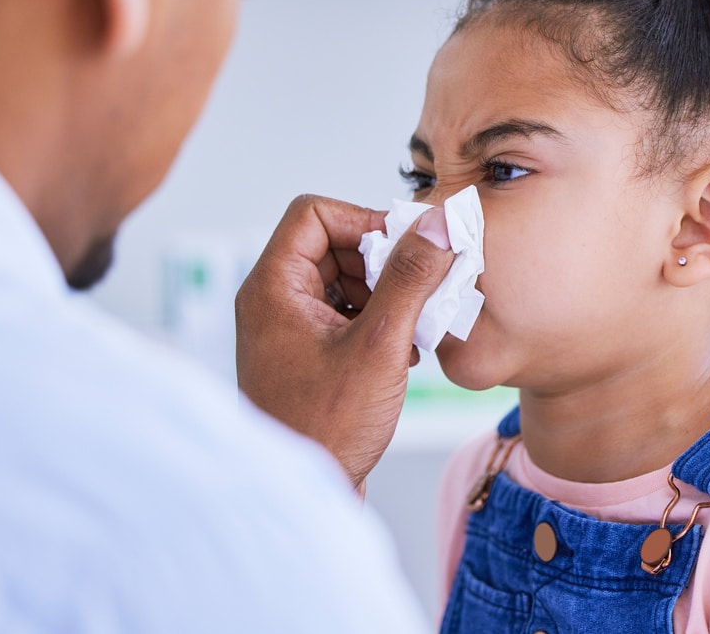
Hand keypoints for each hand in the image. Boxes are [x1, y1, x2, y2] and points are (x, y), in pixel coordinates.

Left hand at [235, 194, 452, 489]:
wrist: (307, 495)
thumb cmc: (328, 426)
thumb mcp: (380, 344)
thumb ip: (409, 278)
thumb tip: (438, 224)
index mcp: (272, 287)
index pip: (313, 213)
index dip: (364, 220)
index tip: (405, 249)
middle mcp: (271, 300)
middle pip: (331, 243)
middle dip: (380, 262)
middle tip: (416, 293)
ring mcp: (284, 327)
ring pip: (342, 278)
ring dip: (384, 294)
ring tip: (409, 330)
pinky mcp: (303, 351)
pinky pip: (342, 311)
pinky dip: (376, 320)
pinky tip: (400, 353)